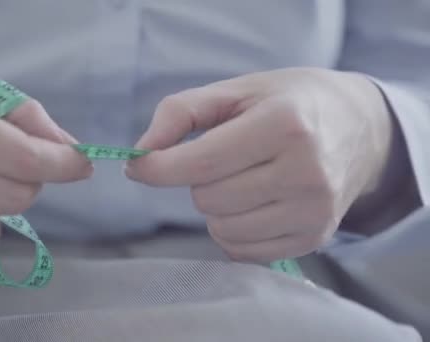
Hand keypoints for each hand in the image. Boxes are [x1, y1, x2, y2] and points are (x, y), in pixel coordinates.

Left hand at [126, 68, 393, 261]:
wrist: (360, 128)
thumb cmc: (289, 104)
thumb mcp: (237, 90)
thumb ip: (180, 112)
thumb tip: (141, 152)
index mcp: (285, 125)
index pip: (201, 163)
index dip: (157, 168)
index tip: (138, 166)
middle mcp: (305, 172)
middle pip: (208, 199)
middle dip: (196, 180)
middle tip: (220, 159)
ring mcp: (314, 211)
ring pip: (221, 228)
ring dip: (214, 206)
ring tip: (239, 179)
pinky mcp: (314, 238)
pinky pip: (242, 251)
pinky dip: (231, 230)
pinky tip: (250, 204)